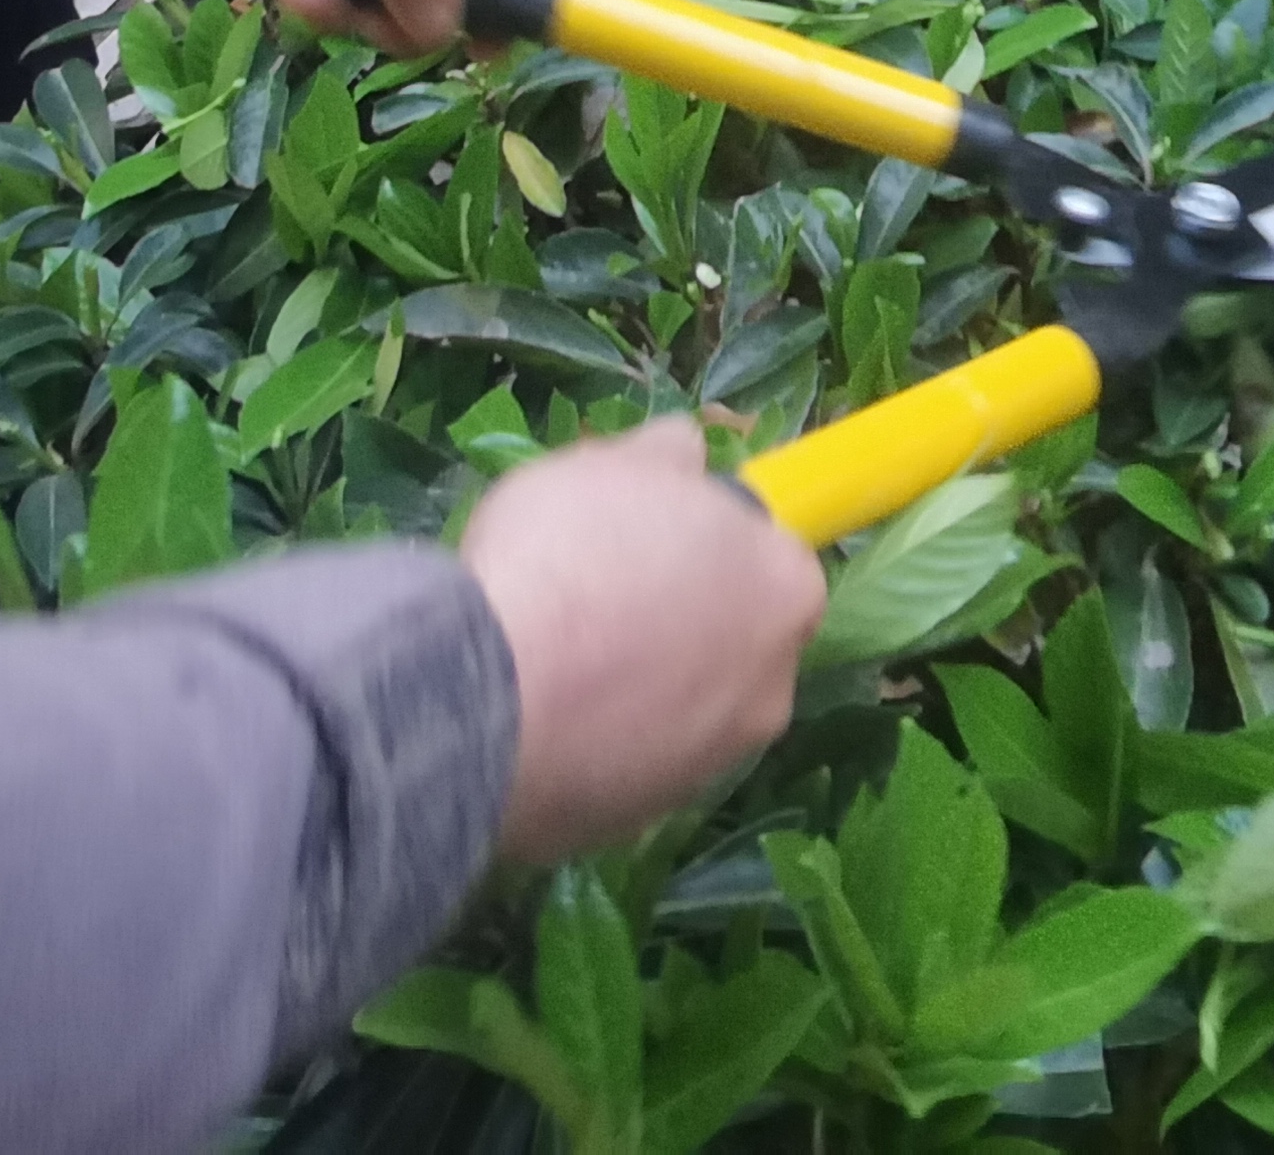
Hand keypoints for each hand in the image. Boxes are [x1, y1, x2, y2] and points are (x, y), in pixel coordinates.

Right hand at [464, 416, 824, 865]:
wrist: (488, 699)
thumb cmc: (567, 557)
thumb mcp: (610, 465)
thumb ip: (665, 456)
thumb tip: (687, 453)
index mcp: (785, 590)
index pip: (771, 557)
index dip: (709, 540)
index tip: (649, 538)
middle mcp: (773, 689)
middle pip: (733, 640)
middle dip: (678, 618)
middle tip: (596, 592)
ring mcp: (711, 766)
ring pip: (681, 708)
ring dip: (635, 685)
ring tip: (551, 658)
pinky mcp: (643, 820)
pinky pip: (627, 762)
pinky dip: (595, 741)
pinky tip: (535, 714)